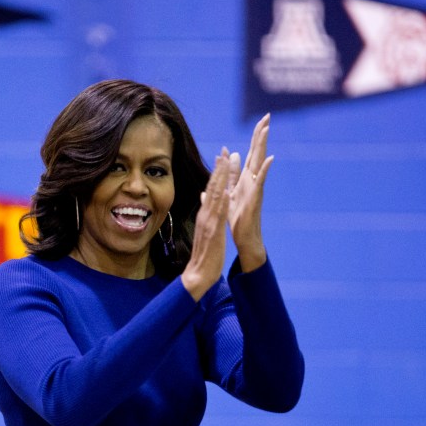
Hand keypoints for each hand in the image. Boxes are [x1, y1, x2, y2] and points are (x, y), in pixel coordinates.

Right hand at [181, 150, 230, 300]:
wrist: (198, 273)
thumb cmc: (204, 255)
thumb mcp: (204, 231)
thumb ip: (205, 215)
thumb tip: (204, 200)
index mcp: (204, 215)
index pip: (210, 191)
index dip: (216, 174)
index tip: (221, 159)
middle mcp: (205, 216)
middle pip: (212, 189)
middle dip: (218, 170)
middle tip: (223, 152)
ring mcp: (209, 222)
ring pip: (215, 197)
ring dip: (221, 180)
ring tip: (226, 164)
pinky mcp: (214, 231)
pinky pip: (219, 214)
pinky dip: (224, 201)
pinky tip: (228, 190)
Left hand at [228, 113, 273, 272]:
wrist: (244, 238)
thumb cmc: (238, 218)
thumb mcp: (230, 192)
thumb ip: (230, 174)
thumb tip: (230, 156)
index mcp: (245, 178)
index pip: (251, 153)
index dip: (255, 137)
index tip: (260, 120)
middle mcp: (252, 180)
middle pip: (257, 153)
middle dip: (261, 135)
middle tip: (267, 116)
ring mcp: (255, 188)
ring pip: (259, 162)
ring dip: (263, 146)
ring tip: (266, 129)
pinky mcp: (256, 198)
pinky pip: (260, 181)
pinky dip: (264, 169)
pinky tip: (270, 158)